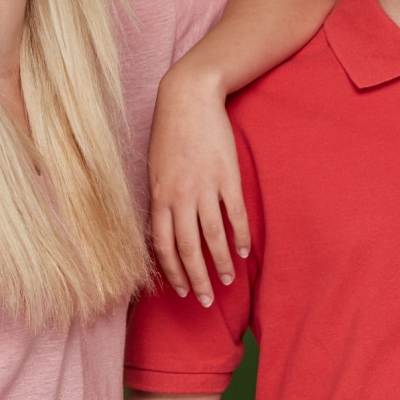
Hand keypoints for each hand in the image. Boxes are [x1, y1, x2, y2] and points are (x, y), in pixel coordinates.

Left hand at [148, 67, 244, 306]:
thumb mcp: (154, 168)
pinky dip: (240, 235)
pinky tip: (244, 251)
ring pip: (212, 236)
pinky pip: (234, 214)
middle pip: (188, 249)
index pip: (163, 246)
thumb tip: (164, 226)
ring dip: (220, 263)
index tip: (182, 290)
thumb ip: (160, 198)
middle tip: (207, 300)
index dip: (173, 272)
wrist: (188, 98)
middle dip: (197, 279)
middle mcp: (180, 197)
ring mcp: (205, 188)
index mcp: (159, 196)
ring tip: (229, 280)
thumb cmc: (169, 132)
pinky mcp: (227, 177)